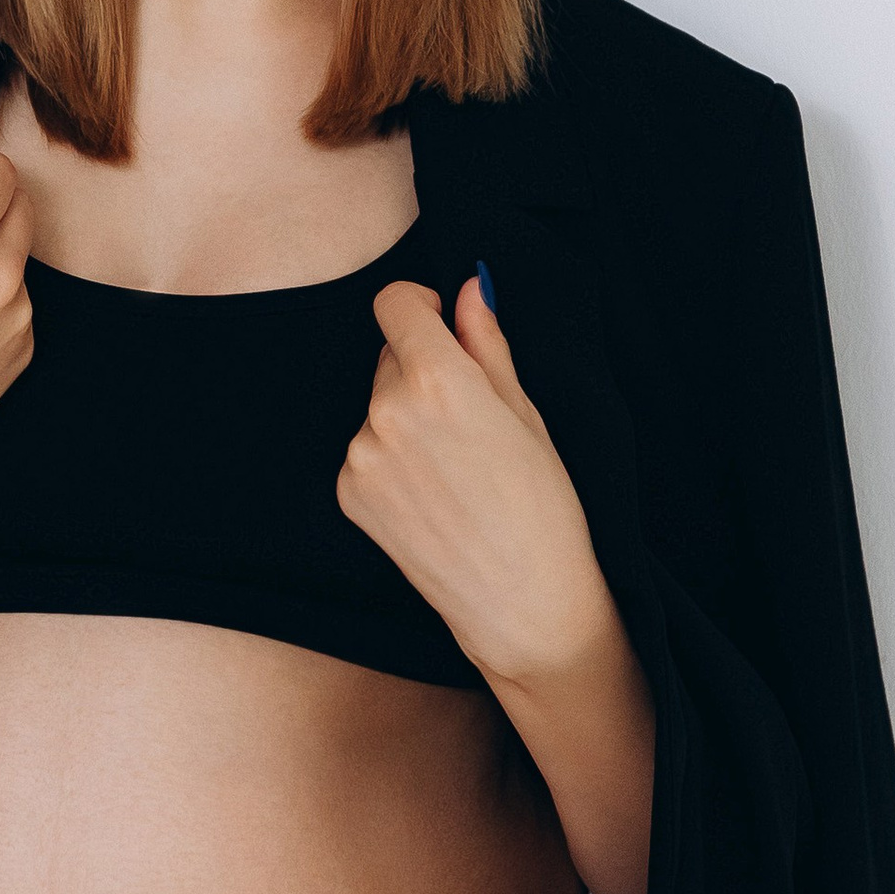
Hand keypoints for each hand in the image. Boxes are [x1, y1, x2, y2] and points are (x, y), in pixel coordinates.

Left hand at [339, 275, 654, 893]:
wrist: (525, 605)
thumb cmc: (544, 508)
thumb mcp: (528, 415)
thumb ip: (487, 344)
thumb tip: (469, 288)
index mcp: (437, 380)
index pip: (394, 303)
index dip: (420, 307)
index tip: (441, 325)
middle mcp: (385, 413)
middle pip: (388, 355)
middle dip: (422, 369)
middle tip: (472, 420)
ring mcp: (361, 457)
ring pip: (376, 405)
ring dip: (406, 417)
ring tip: (457, 468)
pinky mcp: (350, 494)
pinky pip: (366, 449)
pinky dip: (392, 459)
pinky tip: (434, 495)